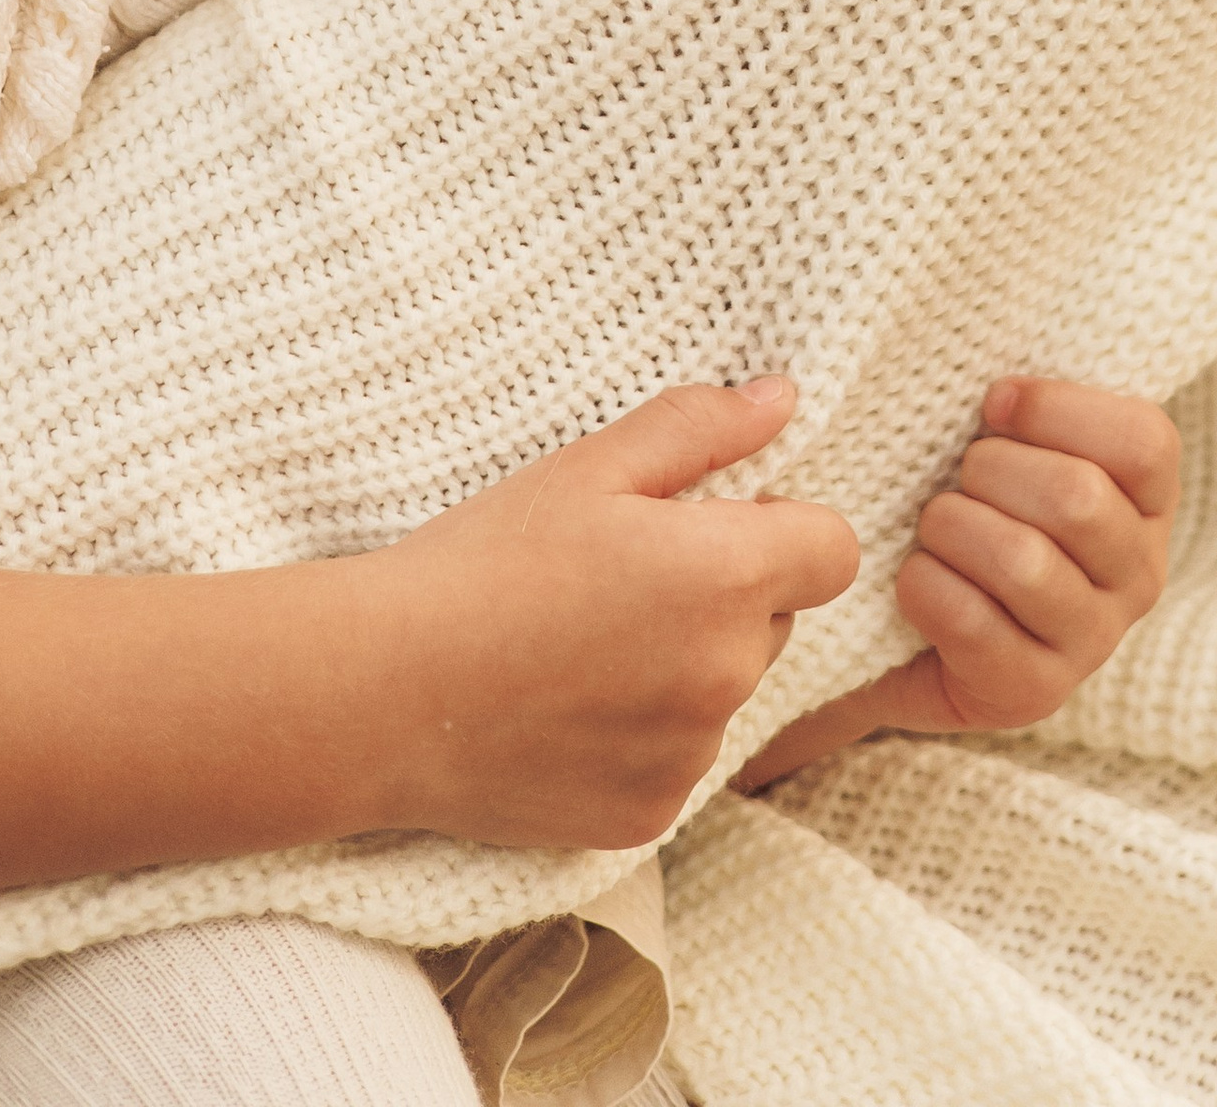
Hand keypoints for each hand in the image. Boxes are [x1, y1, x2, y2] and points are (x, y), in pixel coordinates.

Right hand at [353, 379, 858, 850]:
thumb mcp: (590, 466)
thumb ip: (700, 427)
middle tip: (623, 577)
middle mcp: (726, 677)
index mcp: (725, 577)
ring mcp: (688, 757)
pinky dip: (642, 736)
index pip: (831, 551)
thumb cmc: (483, 562)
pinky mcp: (647, 818)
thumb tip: (782, 398)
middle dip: (726, 594)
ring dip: (685, 668)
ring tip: (582, 644)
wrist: (384, 691)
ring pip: (725, 692)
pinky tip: (566, 708)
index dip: (783, 527)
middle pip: (776, 621)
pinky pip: (678, 760)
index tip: (713, 521)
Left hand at [734, 377, 1178, 789]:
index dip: (1060, 410)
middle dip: (991, 471)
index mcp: (1148, 498)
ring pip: (1025, 561)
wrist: (908, 625)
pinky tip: (914, 579)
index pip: (1145, 441)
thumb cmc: (968, 504)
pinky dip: (926, 587)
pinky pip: (974, 624)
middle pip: (1077, 498)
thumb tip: (982, 313)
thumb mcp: (1009, 442)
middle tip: (955, 474)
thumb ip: (1021, 397)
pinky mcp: (1034, 695)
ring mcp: (1093, 642)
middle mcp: (1139, 572)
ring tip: (933, 527)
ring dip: (953, 529)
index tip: (993, 401)